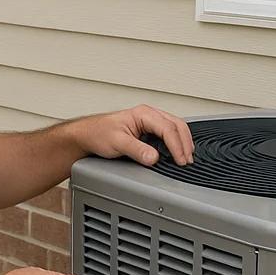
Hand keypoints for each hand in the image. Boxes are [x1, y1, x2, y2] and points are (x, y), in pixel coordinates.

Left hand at [76, 105, 194, 165]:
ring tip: (186, 157)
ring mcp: (150, 121)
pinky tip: (179, 151)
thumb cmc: (99, 133)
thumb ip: (136, 150)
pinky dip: (177, 141)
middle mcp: (149, 115)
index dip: (177, 145)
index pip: (168, 128)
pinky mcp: (149, 129)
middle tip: (187, 161)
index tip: (180, 160)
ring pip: (175, 127)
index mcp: (144, 114)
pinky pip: (169, 132)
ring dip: (184, 142)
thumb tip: (153, 157)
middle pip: (176, 125)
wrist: (89, 134)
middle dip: (185, 143)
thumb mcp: (117, 143)